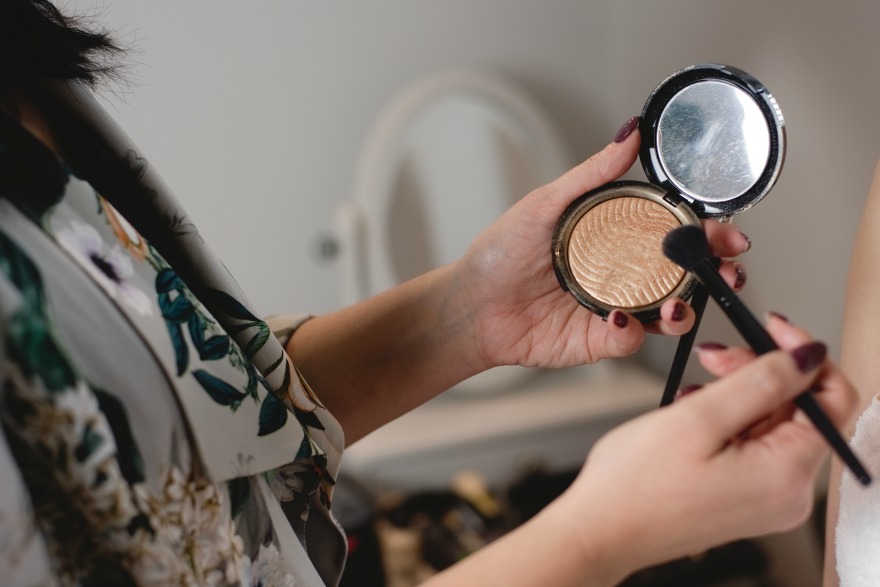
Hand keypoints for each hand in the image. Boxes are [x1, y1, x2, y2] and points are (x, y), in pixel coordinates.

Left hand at [452, 117, 750, 369]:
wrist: (471, 305)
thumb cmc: (501, 253)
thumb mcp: (547, 203)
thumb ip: (593, 173)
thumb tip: (631, 132)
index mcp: (615, 238)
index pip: (673, 232)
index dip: (706, 232)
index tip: (728, 231)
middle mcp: (622, 273)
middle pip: (684, 273)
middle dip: (714, 271)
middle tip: (727, 266)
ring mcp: (615, 308)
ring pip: (670, 311)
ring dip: (685, 308)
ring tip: (677, 303)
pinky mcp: (600, 341)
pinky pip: (631, 340)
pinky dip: (633, 332)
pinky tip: (617, 320)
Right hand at [553, 316, 856, 580]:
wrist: (599, 531)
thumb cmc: (635, 485)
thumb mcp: (698, 418)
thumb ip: (761, 382)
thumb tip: (809, 356)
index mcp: (786, 473)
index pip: (834, 398)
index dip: (805, 355)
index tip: (770, 328)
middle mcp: (788, 492)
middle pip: (801, 408)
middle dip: (761, 371)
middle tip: (713, 356)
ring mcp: (767, 498)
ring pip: (774, 423)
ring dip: (739, 392)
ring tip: (693, 388)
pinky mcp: (744, 498)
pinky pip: (754, 444)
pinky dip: (729, 419)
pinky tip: (694, 413)